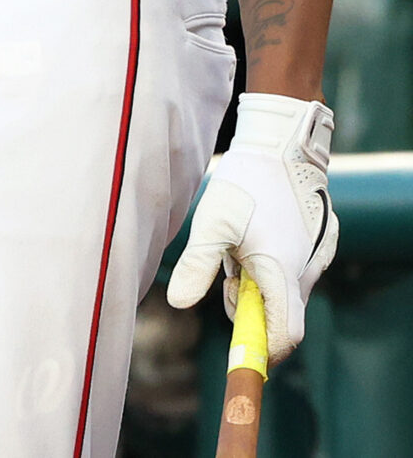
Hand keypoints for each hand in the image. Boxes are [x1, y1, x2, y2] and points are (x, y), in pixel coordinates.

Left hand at [166, 92, 337, 363]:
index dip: (264, 349)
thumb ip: (198, 265)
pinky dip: (272, 266)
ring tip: (239, 248)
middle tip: (229, 275)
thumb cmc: (245, 184)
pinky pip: (294, 270)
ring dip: (260, 284)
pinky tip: (256, 237)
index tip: (240, 349)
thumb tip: (178, 304)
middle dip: (252, 307)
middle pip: (281, 314)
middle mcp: (307, 270)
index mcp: (283, 272)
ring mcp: (317, 256)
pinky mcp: (318, 243)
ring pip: (285, 290)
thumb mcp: (212, 222)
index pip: (285, 335)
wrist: (280, 147)